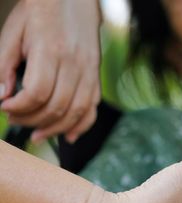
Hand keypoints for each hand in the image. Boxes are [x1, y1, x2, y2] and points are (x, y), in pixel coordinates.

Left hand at [0, 0, 101, 143]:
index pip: (37, 92)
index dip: (19, 107)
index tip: (5, 108)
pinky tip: (68, 135)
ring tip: (37, 134)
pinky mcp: (96, 75)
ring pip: (77, 112)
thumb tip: (2, 96)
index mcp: (51, 50)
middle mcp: (75, 63)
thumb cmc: (40, 12)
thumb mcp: (13, 32)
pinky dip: (82, 126)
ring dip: (55, 129)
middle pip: (57, 106)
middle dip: (32, 121)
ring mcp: (89, 70)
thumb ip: (4, 65)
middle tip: (15, 120)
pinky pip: (93, 107)